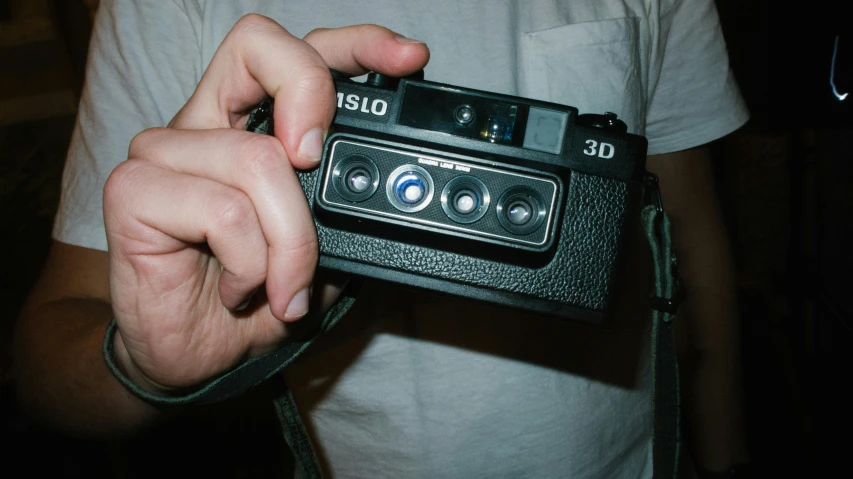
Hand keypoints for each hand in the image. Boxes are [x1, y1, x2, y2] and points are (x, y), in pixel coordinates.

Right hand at [102, 15, 429, 393]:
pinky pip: (224, 210)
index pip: (296, 51)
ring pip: (259, 159)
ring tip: (284, 286)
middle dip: (313, 95)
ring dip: (291, 243)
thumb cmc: (254, 295)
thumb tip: (399, 182)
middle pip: (259, 47)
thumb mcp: (322, 246)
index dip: (354, 42)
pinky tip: (239, 290)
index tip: (407, 58)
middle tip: (316, 160)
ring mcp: (164, 153)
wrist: (194, 353)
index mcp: (251, 124)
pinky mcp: (133, 191)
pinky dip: (251, 264)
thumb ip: (345, 203)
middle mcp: (206, 124)